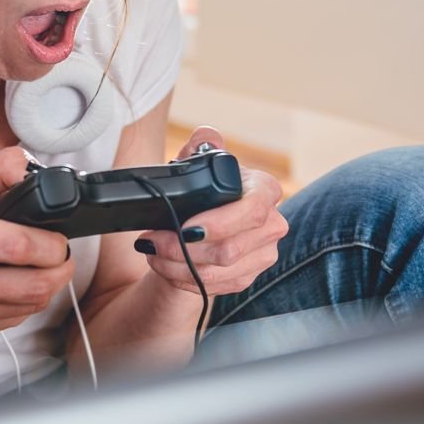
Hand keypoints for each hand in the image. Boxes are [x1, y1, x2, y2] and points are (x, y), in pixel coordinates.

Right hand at [0, 146, 75, 335]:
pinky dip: (33, 298)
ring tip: (46, 263)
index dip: (48, 243)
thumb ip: (4, 166)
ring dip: (52, 282)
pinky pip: (23, 316)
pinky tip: (23, 280)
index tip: (57, 238)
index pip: (17, 247)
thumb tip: (26, 172)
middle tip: (59, 252)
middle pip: (33, 283)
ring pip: (34, 302)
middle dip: (59, 265)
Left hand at [135, 127, 286, 297]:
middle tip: (152, 240)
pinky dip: (183, 279)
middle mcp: (272, 224)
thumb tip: (205, 137)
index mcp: (264, 190)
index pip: (253, 210)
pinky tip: (165, 267)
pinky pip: (215, 287)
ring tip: (152, 252)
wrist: (203, 223)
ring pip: (219, 272)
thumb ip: (202, 146)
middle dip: (182, 249)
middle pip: (230, 249)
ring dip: (177, 266)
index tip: (185, 228)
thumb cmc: (204, 191)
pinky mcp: (248, 277)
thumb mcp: (199, 164)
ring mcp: (263, 254)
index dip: (220, 223)